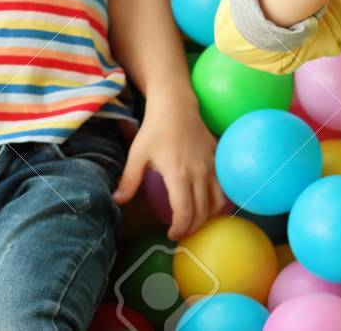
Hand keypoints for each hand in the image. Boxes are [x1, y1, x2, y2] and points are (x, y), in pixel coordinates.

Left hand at [114, 104, 221, 240]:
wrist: (177, 105)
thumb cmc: (155, 129)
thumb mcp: (137, 154)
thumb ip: (129, 179)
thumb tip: (117, 201)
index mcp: (178, 174)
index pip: (185, 212)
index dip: (179, 228)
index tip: (171, 234)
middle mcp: (199, 172)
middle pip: (203, 212)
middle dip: (193, 227)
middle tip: (182, 232)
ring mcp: (212, 165)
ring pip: (218, 201)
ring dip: (208, 216)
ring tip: (195, 220)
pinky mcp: (218, 158)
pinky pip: (223, 186)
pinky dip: (217, 199)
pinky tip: (207, 202)